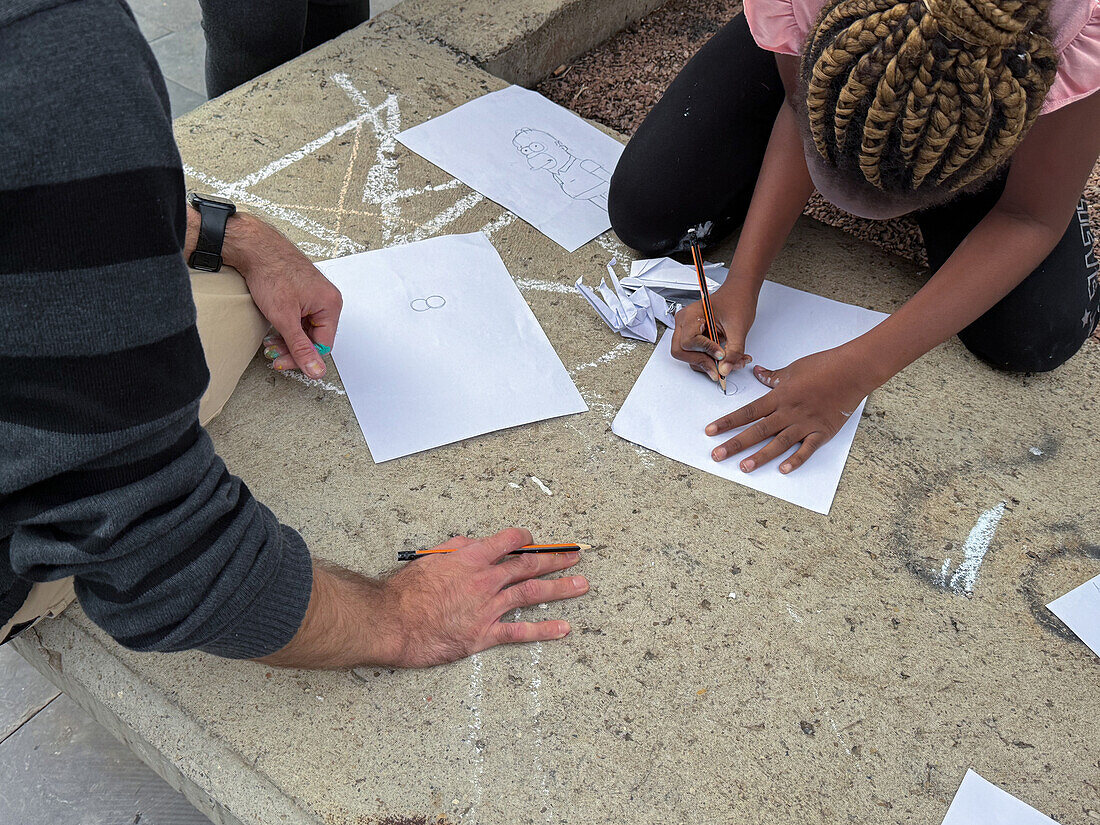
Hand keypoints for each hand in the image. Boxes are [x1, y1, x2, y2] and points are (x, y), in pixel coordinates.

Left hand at [224, 214, 342, 378]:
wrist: (255, 247)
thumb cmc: (271, 272)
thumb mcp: (284, 318)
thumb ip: (301, 347)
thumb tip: (316, 370)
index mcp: (330, 305)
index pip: (323, 345)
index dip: (303, 358)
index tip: (283, 363)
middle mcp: (326, 300)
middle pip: (315, 338)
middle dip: (293, 348)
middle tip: (273, 355)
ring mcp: (315, 296)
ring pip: (305, 329)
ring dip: (288, 339)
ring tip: (269, 344)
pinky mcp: (303, 293)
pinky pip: (300, 318)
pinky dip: (286, 327)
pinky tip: (273, 330)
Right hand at [378, 529, 587, 667]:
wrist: (393, 622)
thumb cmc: (405, 591)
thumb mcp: (430, 558)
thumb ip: (456, 550)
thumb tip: (472, 544)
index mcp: (472, 558)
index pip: (509, 542)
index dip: (526, 539)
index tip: (535, 540)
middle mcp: (486, 580)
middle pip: (528, 565)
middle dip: (555, 559)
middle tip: (574, 556)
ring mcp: (488, 607)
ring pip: (532, 594)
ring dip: (560, 588)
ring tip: (581, 585)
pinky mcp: (485, 634)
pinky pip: (521, 632)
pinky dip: (545, 630)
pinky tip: (563, 628)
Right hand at [671, 279, 757, 381]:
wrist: (739, 295)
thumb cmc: (736, 301)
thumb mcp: (738, 328)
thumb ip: (733, 351)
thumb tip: (725, 369)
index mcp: (691, 315)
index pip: (689, 341)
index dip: (705, 350)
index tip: (721, 354)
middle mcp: (684, 322)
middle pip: (681, 351)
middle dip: (701, 361)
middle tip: (719, 367)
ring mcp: (686, 330)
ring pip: (687, 356)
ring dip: (707, 363)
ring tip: (727, 362)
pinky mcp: (693, 337)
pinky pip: (695, 354)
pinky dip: (709, 360)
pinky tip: (724, 358)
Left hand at [705, 346, 871, 473]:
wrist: (853, 370)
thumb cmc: (824, 365)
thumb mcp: (793, 368)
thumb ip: (773, 376)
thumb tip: (758, 372)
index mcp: (779, 397)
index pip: (747, 412)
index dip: (727, 422)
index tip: (710, 431)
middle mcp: (789, 412)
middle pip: (757, 430)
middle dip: (735, 444)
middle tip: (717, 456)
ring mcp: (805, 423)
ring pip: (778, 443)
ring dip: (760, 456)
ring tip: (744, 467)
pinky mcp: (822, 431)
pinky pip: (807, 449)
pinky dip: (796, 460)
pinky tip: (784, 470)